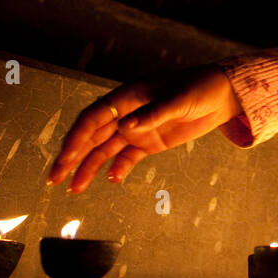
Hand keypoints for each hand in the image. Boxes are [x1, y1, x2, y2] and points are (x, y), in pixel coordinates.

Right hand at [47, 65, 243, 192]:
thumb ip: (152, 114)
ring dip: (89, 167)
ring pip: (106, 150)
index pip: (94, 117)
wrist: (222, 95)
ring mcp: (138, 129)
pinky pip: (128, 158)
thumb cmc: (199, 89)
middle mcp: (127, 113)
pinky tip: (111, 180)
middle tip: (55, 178)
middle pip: (92, 136)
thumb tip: (125, 127)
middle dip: (72, 156)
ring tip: (74, 189)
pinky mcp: (151, 142)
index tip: (64, 157)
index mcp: (128, 96)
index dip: (76, 137)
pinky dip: (118, 169)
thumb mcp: (179, 100)